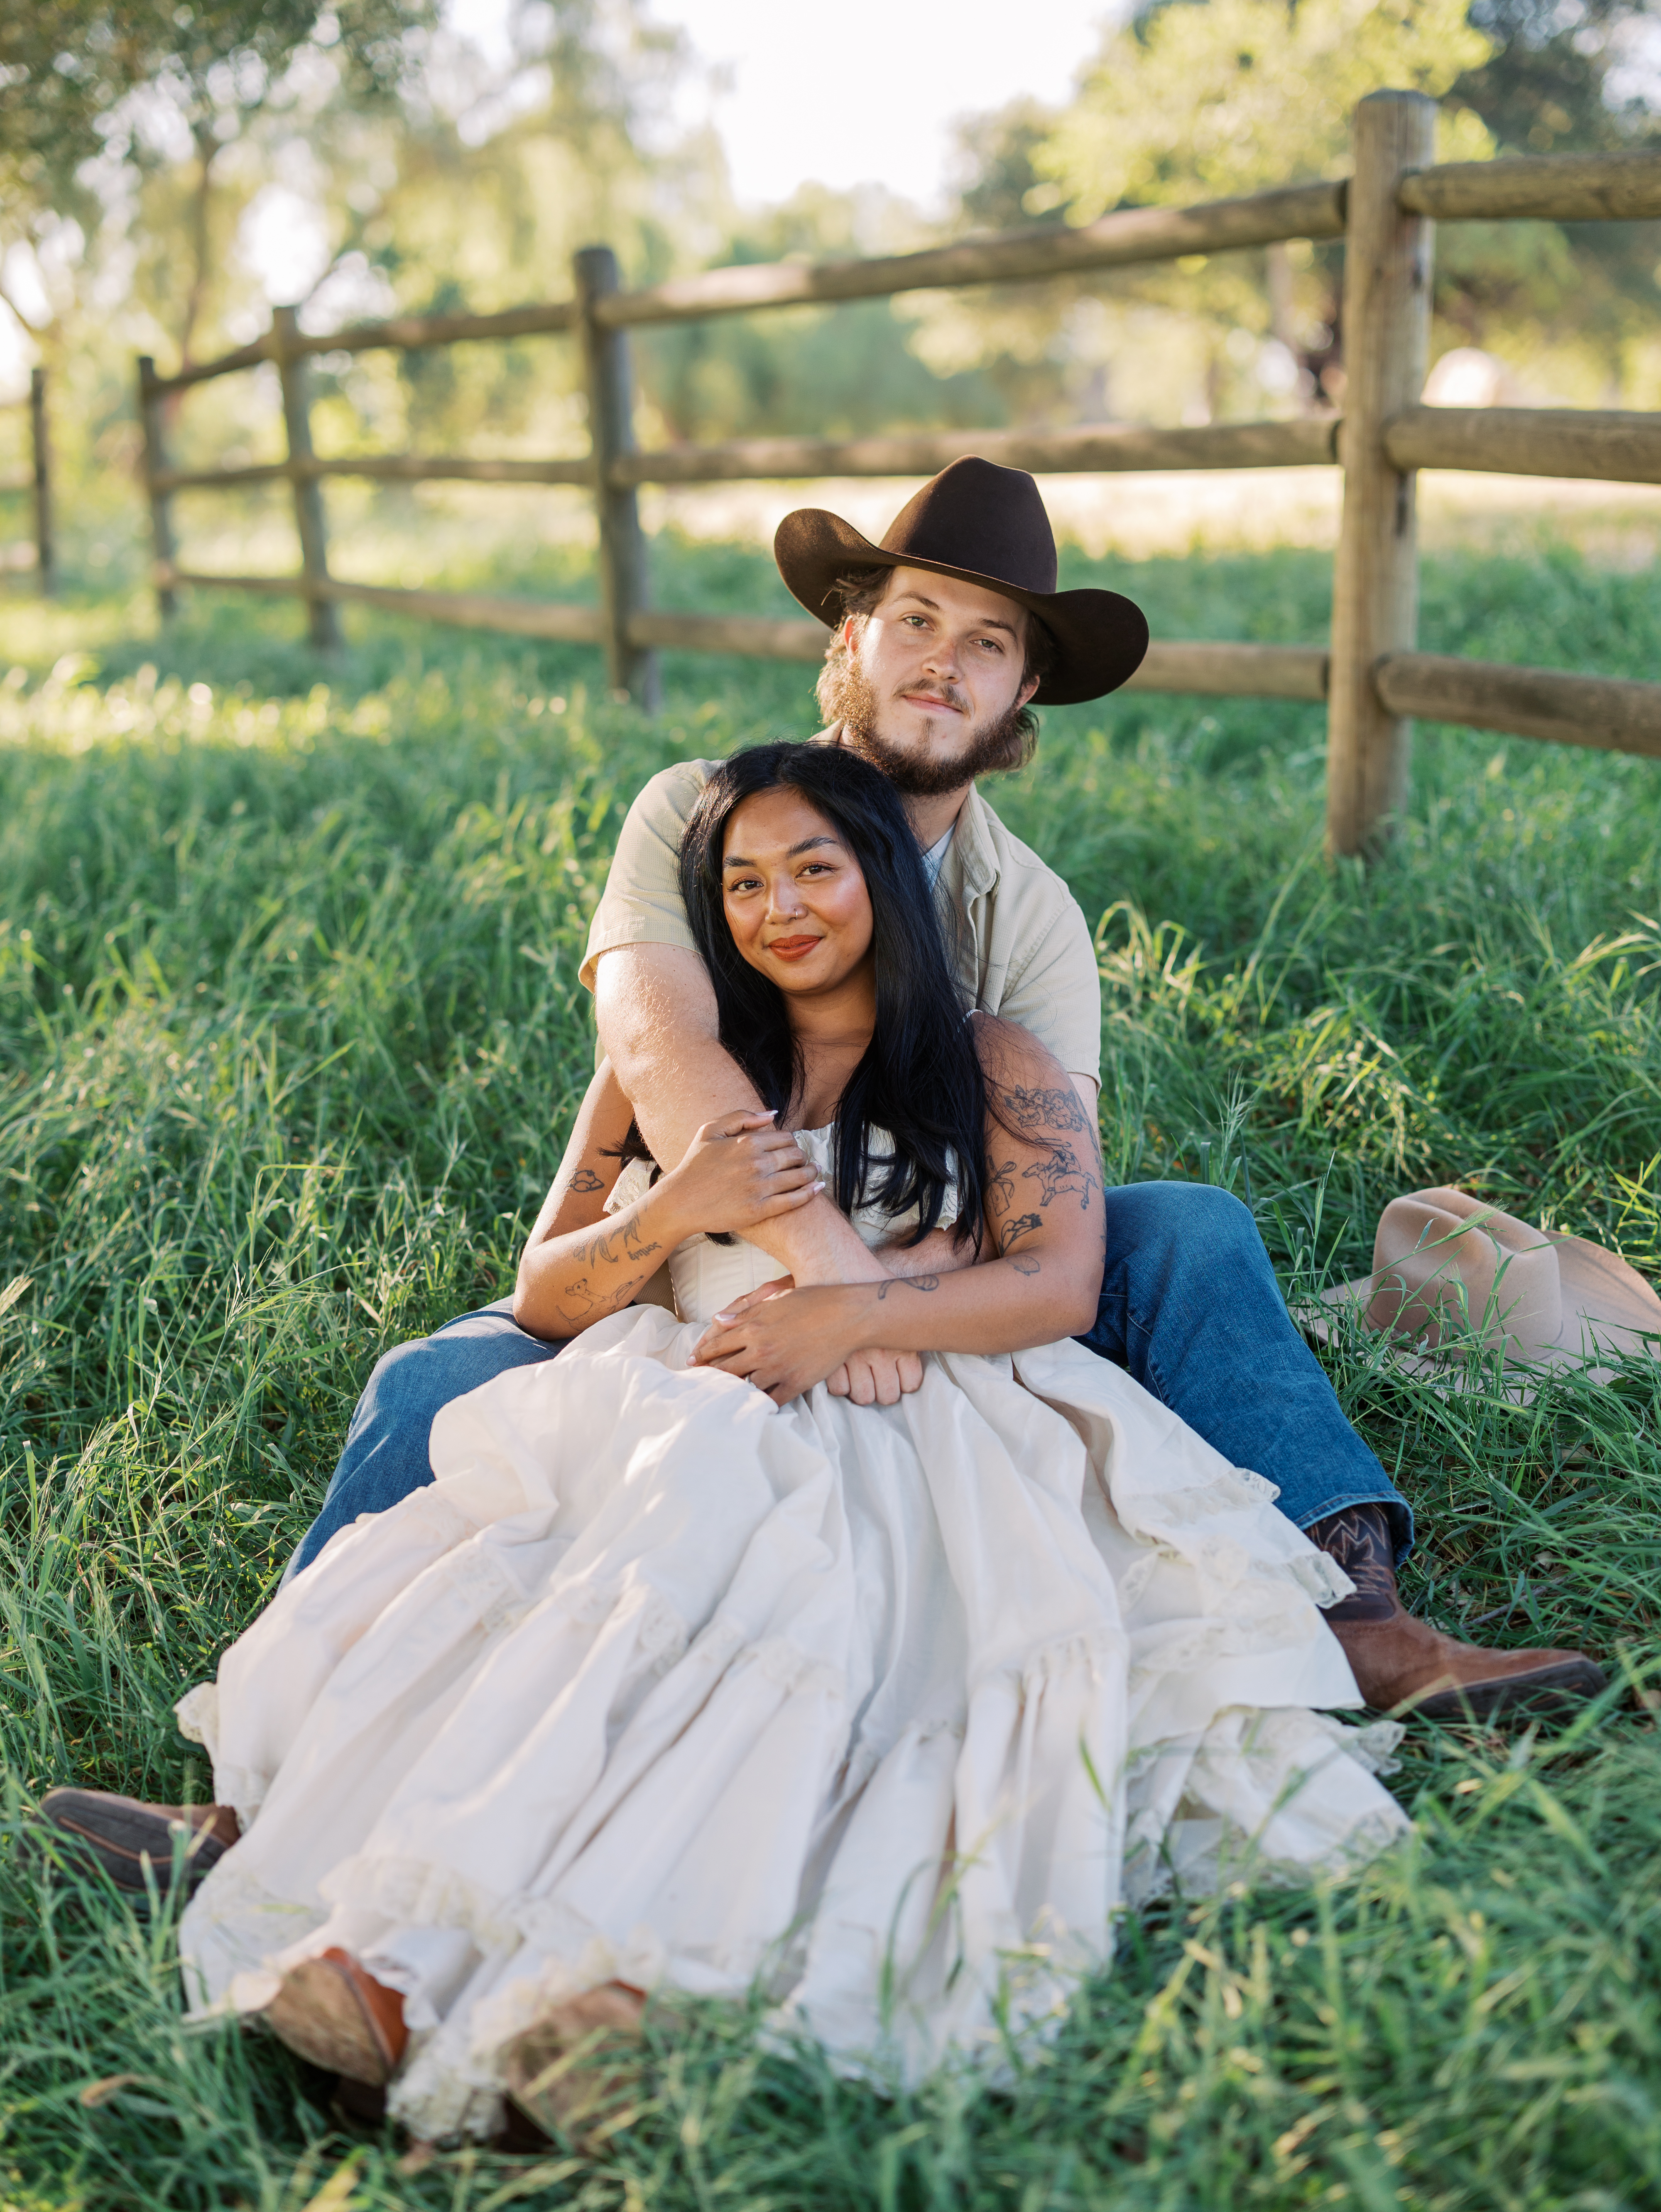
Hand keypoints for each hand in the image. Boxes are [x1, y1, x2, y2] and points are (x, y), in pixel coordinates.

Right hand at [658, 1111, 820, 1238]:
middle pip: (795, 1155)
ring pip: (799, 1176)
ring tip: (814, 1172)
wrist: (680, 1202)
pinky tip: (818, 1188)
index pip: (785, 1137)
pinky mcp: (760, 1209)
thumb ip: (741, 1117)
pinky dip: (810, 1192)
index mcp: (747, 1142)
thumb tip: (772, 1113)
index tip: (789, 1147)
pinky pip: (794, 1200)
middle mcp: (756, 1163)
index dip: (791, 1141)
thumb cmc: (694, 1165)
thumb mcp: (710, 1130)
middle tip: (802, 1160)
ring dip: (811, 1172)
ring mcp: (759, 1187)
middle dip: (801, 1156)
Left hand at [691, 1278, 922, 1404]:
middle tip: (699, 1384)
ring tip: (721, 1397)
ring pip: (745, 1387)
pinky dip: (761, 1404)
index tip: (692, 1361)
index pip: (717, 1345)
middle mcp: (761, 1350)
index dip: (702, 1354)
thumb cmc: (813, 1301)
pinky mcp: (796, 1383)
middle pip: (726, 1369)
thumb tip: (718, 1319)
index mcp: (753, 1327)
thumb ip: (744, 1313)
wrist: (847, 1316)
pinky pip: (772, 1400)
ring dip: (733, 1392)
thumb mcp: (775, 1301)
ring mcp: (778, 1369)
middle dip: (710, 1376)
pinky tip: (754, 1406)